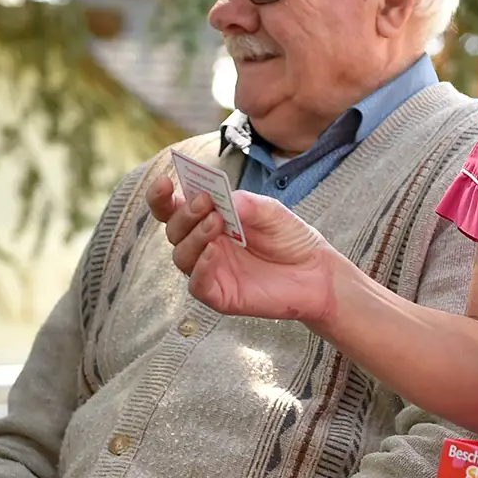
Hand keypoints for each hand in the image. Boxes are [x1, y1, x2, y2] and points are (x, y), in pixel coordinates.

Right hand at [148, 174, 339, 322]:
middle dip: (185, 214)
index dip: (161, 197)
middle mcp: (204, 245)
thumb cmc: (290, 238)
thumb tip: (218, 199)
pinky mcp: (220, 295)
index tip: (164, 182)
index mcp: (209, 220)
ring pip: (181, 256)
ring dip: (194, 237)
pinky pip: (197, 284)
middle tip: (206, 203)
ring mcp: (210, 271)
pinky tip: (213, 252)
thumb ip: (244, 203)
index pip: (173, 209)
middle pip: (174, 230)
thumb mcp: (270, 211)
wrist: (316, 272)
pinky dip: (201, 267)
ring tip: (216, 223)